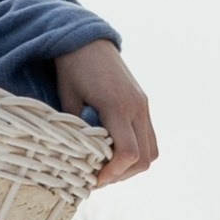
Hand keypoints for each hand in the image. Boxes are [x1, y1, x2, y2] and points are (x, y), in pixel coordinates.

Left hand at [56, 39, 156, 186]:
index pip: (128, 153)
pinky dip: (136, 152)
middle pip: (144, 159)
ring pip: (151, 152)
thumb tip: (81, 161)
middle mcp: (137, 107)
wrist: (87, 39)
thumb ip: (78, 131)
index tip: (94, 180)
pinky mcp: (143, 105)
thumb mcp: (68, 100)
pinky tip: (115, 152)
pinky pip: (149, 138)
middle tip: (98, 178)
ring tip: (107, 168)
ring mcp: (144, 106)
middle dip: (122, 175)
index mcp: (117, 105)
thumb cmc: (72, 68)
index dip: (112, 173)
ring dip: (132, 166)